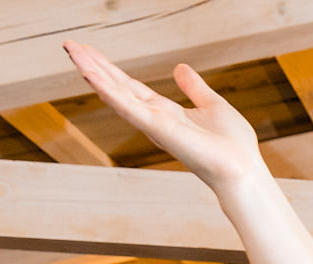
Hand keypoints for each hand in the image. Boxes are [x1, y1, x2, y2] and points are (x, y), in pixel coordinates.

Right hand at [65, 42, 268, 187]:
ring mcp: (153, 124)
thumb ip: (194, 88)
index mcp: (166, 113)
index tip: (90, 51)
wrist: (242, 169)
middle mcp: (154, 119)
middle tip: (70, 46)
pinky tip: (90, 74)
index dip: (110, 69)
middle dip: (93, 66)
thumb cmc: (233, 146)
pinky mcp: (157, 128)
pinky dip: (108, 90)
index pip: (131, 86)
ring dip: (92, 72)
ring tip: (72, 51)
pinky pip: (127, 106)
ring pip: (115, 93)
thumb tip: (180, 68)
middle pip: (117, 87)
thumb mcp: (212, 105)